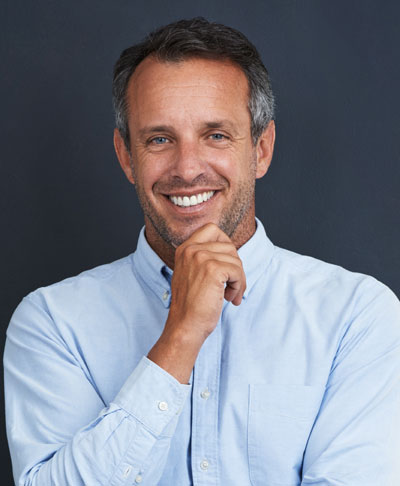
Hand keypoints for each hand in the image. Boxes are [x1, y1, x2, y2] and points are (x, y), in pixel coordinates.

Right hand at [148, 223, 245, 382]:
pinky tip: (231, 298)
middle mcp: (191, 249)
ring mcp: (201, 258)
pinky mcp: (213, 269)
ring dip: (238, 279)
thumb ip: (205, 259)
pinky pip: (237, 271)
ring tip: (231, 295)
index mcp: (184, 249)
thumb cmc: (191, 305)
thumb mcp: (192, 274)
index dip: (225, 245)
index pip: (212, 229)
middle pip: (228, 246)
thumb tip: (232, 252)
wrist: (185, 326)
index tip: (226, 265)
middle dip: (235, 267)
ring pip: (235, 259)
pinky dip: (239, 286)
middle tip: (231, 287)